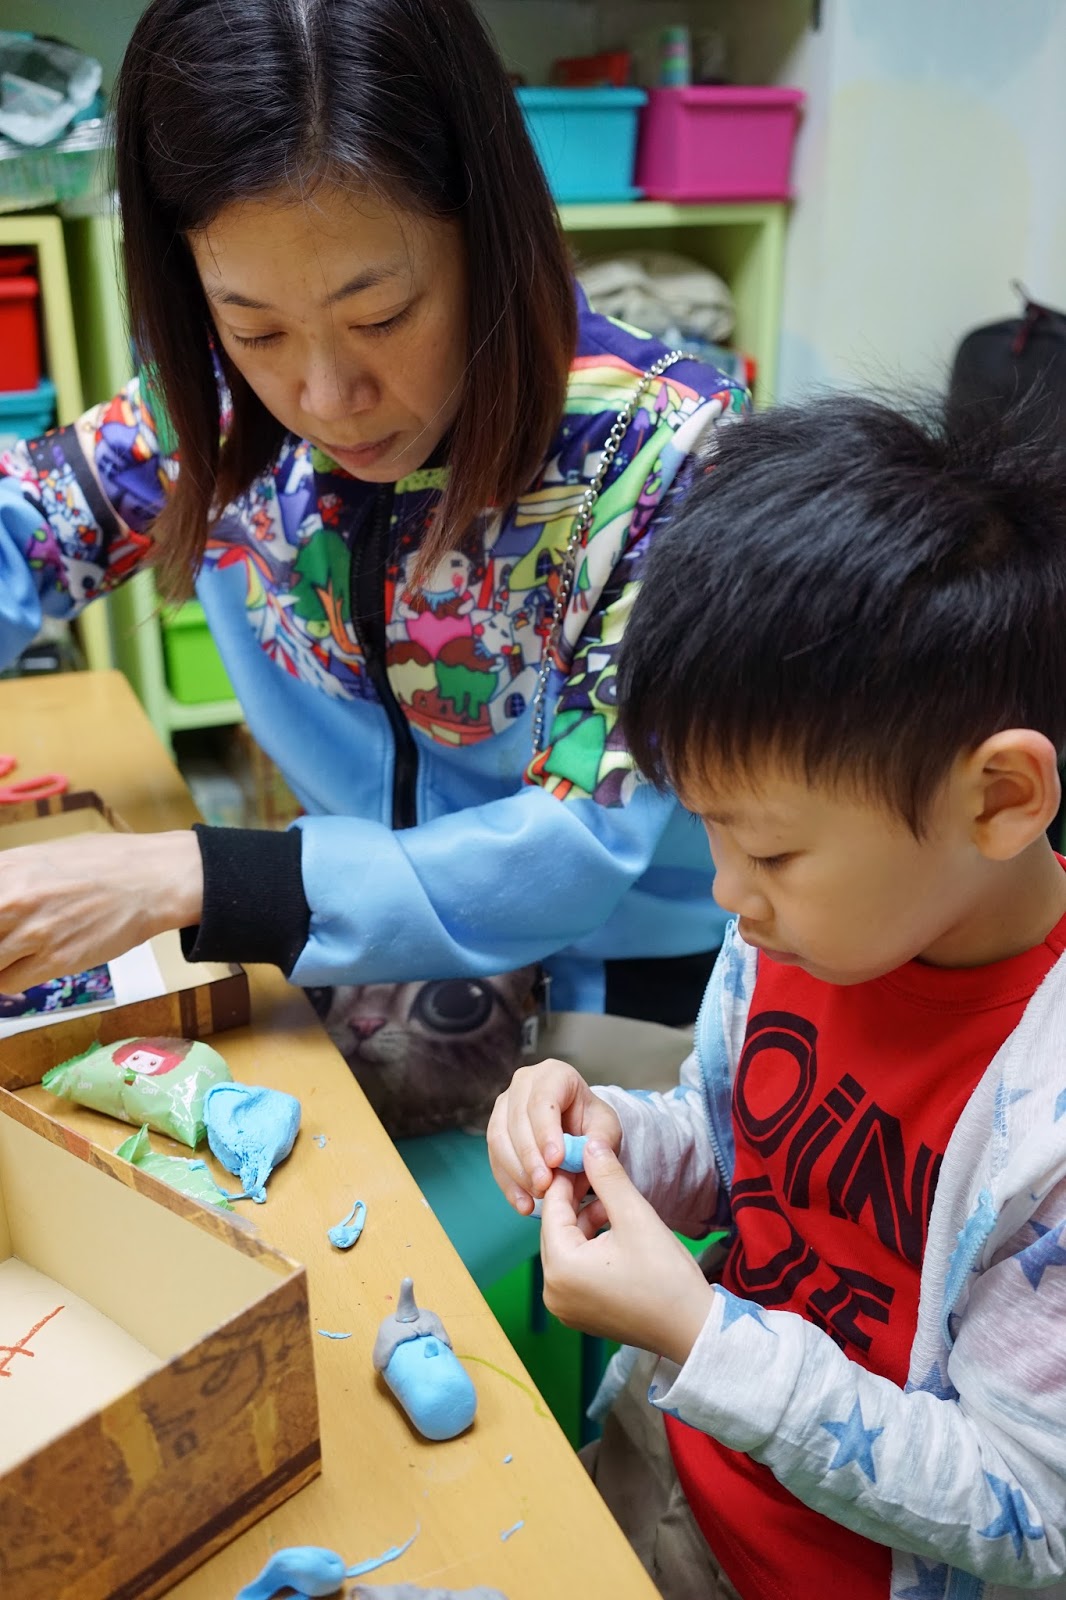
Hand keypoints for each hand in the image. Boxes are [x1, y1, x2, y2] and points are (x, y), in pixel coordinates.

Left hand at [0, 830, 203, 991]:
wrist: (152, 879)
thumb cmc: (101, 863)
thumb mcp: (40, 855)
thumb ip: (6, 876)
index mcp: (6, 869)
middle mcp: (12, 899)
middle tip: (4, 943)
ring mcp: (33, 932)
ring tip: (11, 955)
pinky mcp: (55, 960)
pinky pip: (8, 984)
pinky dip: (7, 981)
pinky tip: (21, 967)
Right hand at [487, 1058, 622, 1214]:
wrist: (580, 1131)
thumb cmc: (593, 1124)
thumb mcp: (607, 1128)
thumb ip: (601, 1140)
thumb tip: (589, 1153)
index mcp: (554, 1074)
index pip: (543, 1100)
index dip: (546, 1131)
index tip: (556, 1161)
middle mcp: (523, 1084)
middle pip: (517, 1119)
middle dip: (529, 1157)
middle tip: (545, 1185)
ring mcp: (505, 1105)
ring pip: (499, 1138)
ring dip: (516, 1172)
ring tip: (537, 1195)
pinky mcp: (495, 1130)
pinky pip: (494, 1158)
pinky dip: (508, 1183)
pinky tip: (523, 1203)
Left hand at [540, 1141, 713, 1365]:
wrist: (693, 1329)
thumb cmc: (666, 1276)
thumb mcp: (635, 1216)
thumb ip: (608, 1178)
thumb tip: (589, 1144)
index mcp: (560, 1268)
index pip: (552, 1209)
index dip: (566, 1177)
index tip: (578, 1154)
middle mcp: (552, 1291)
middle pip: (555, 1230)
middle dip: (574, 1200)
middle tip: (595, 1173)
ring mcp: (564, 1307)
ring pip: (565, 1248)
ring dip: (584, 1223)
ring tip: (612, 1204)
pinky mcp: (578, 1314)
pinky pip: (573, 1270)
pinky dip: (588, 1247)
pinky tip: (613, 1232)